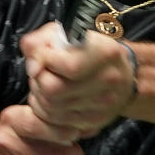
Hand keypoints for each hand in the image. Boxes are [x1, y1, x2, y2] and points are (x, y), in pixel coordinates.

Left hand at [21, 22, 136, 137]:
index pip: (69, 65)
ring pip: (51, 107)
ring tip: (44, 81)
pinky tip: (49, 96)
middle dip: (38, 79)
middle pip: (54, 89)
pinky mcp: (93, 122)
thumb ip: (42, 40)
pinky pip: (55, 120)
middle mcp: (109, 80)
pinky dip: (43, 109)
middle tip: (40, 70)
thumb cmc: (89, 49)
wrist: (120, 73)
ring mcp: (103, 105)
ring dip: (38, 93)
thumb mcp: (67, 32)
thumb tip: (33, 65)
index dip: (45, 60)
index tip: (42, 54)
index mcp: (106, 52)